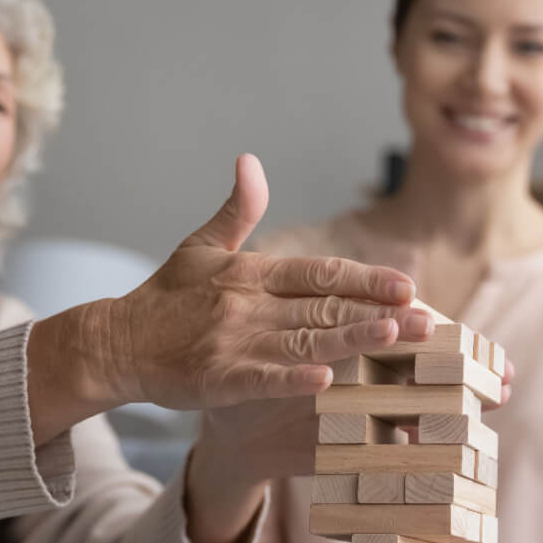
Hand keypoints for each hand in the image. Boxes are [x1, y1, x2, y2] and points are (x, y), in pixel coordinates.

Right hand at [109, 154, 432, 409]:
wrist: (115, 343)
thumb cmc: (164, 298)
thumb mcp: (200, 245)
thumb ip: (237, 209)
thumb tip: (250, 161)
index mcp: (251, 273)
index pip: (319, 273)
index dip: (364, 278)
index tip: (406, 284)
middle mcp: (247, 304)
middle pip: (323, 308)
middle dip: (377, 312)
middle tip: (427, 320)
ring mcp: (233, 341)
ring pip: (303, 341)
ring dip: (350, 340)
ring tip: (393, 337)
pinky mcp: (216, 378)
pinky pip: (261, 379)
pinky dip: (291, 379)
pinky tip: (326, 381)